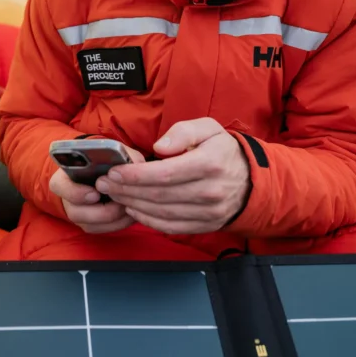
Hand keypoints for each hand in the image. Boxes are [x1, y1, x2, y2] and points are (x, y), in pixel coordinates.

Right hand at [50, 144, 144, 233]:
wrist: (103, 174)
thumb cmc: (105, 162)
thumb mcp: (112, 153)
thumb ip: (121, 156)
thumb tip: (133, 165)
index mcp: (64, 177)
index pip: (59, 186)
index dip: (76, 193)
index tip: (95, 194)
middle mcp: (67, 199)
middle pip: (76, 213)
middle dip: (102, 211)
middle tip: (121, 203)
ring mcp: (78, 214)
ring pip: (90, 225)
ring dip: (113, 219)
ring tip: (129, 208)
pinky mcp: (90, 225)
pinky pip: (102, 230)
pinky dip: (118, 224)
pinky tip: (131, 214)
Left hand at [95, 118, 249, 234]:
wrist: (250, 180)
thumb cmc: (222, 151)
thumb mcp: (209, 128)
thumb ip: (183, 132)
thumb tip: (159, 148)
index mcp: (210, 164)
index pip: (164, 174)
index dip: (134, 174)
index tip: (114, 171)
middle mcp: (210, 191)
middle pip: (158, 195)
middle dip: (126, 189)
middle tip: (105, 183)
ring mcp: (209, 212)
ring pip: (161, 213)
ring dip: (132, 205)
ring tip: (114, 194)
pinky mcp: (205, 225)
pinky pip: (171, 227)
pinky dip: (148, 220)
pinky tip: (133, 209)